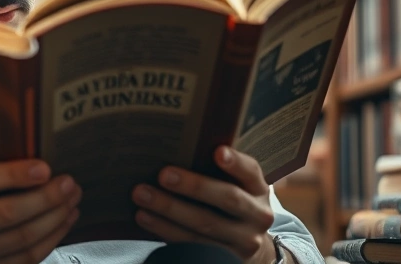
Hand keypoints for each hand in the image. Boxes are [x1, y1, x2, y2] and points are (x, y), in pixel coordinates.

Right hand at [0, 159, 81, 263]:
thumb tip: (28, 165)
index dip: (16, 174)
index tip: (44, 168)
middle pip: (7, 212)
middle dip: (46, 197)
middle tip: (68, 184)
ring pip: (22, 239)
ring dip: (54, 218)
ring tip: (70, 201)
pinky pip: (25, 260)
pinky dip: (49, 241)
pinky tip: (60, 224)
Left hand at [131, 146, 277, 263]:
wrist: (248, 246)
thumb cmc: (231, 203)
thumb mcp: (235, 187)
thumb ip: (215, 170)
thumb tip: (175, 147)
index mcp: (258, 189)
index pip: (251, 172)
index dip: (236, 163)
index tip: (218, 152)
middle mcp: (257, 216)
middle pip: (227, 199)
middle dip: (193, 186)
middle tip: (162, 174)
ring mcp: (243, 241)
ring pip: (204, 225)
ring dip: (169, 209)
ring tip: (142, 195)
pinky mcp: (224, 259)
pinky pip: (192, 244)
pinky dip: (165, 230)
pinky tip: (145, 217)